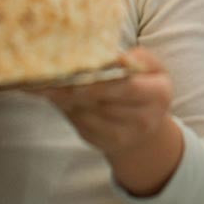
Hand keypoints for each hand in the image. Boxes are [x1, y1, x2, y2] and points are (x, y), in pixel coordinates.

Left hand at [39, 47, 175, 162]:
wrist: (147, 127)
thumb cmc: (147, 85)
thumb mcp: (153, 68)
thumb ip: (137, 58)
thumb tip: (113, 58)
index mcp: (159, 95)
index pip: (127, 88)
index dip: (102, 81)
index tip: (79, 70)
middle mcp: (143, 120)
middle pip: (103, 103)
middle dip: (76, 89)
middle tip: (51, 76)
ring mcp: (122, 137)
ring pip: (87, 115)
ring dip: (65, 99)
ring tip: (45, 83)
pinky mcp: (102, 144)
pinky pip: (80, 125)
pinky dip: (65, 109)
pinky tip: (52, 95)